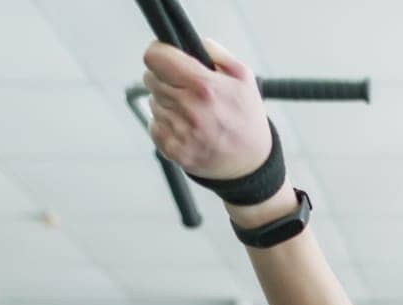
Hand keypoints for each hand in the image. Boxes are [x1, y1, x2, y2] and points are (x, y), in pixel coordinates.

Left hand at [142, 38, 271, 179]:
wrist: (251, 163)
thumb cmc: (247, 119)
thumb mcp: (244, 78)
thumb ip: (217, 53)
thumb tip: (190, 42)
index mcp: (205, 87)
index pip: (155, 58)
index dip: (159, 53)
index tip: (166, 57)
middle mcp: (190, 109)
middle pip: (150, 78)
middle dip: (164, 78)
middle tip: (185, 88)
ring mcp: (181, 132)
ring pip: (153, 102)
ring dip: (166, 103)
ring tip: (191, 112)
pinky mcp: (174, 150)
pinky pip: (154, 125)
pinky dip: (165, 124)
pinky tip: (186, 128)